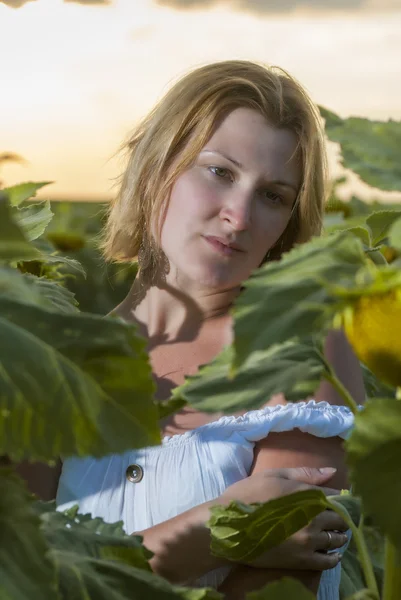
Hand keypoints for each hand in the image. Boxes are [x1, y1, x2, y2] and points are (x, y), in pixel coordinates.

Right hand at [218, 467, 347, 570]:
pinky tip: (330, 553)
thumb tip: (332, 472)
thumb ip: (304, 474)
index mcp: (306, 493)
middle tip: (332, 518)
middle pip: (341, 518)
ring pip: (337, 539)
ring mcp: (308, 540)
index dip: (339, 499)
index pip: (336, 496)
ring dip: (337, 535)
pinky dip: (333, 556)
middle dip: (339, 517)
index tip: (338, 502)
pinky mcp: (302, 560)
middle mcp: (312, 516)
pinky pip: (329, 561)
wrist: (228, 527)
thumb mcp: (272, 475)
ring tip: (329, 534)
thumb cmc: (247, 495)